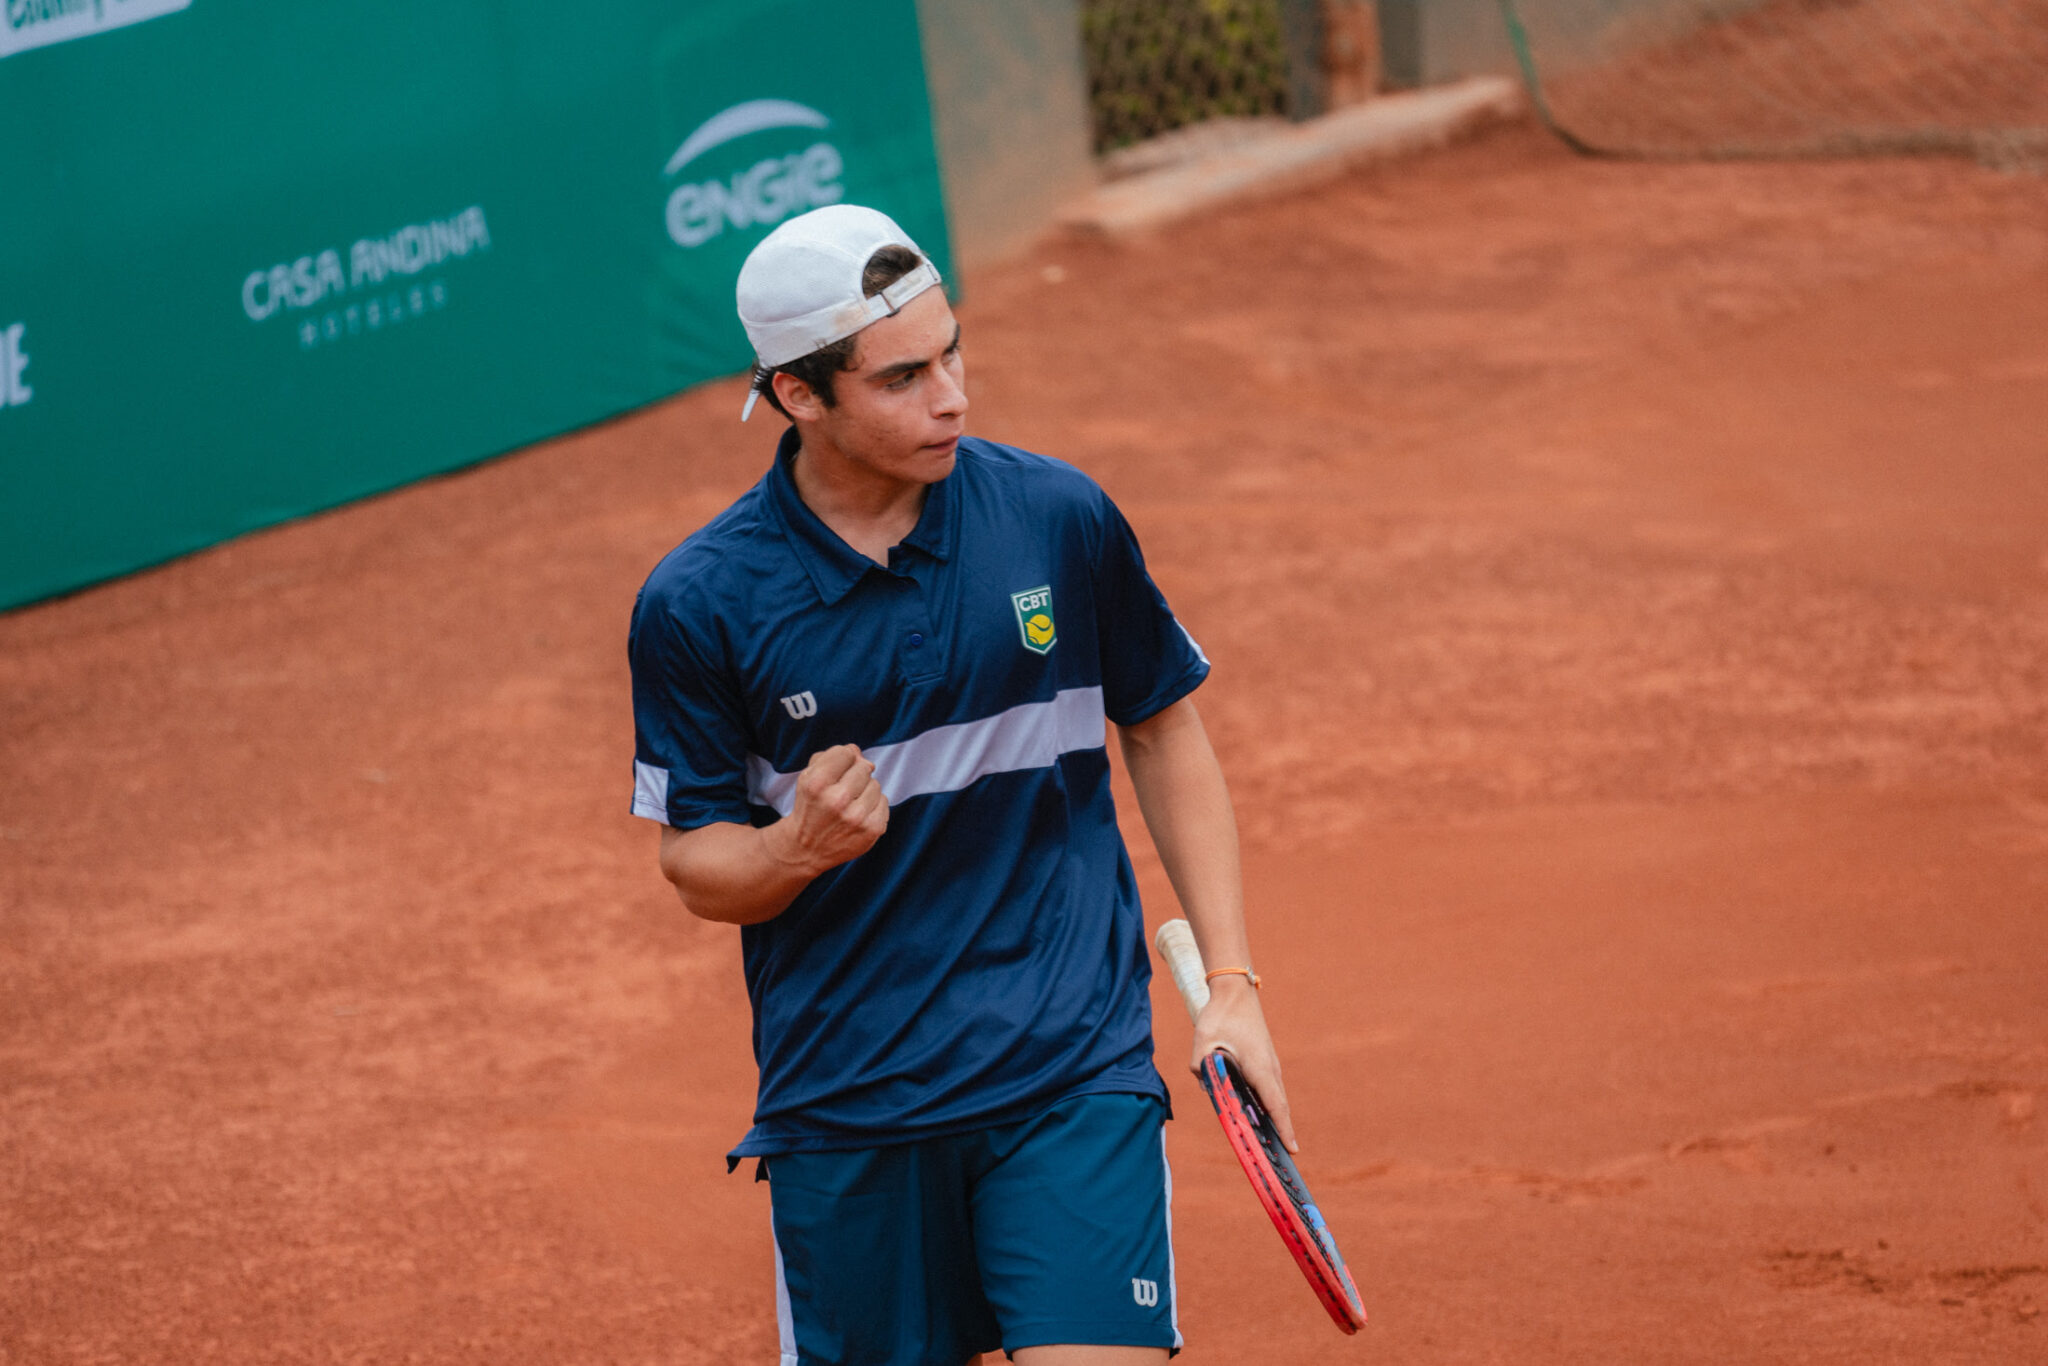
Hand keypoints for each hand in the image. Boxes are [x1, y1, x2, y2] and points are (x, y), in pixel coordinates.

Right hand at [762, 744, 888, 876]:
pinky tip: (858, 814)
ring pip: (875, 784)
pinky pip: (884, 801)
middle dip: (854, 774)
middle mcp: (836, 801)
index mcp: (816, 784)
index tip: (835, 770)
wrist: (807, 848)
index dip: (842, 759)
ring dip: (865, 790)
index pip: (846, 753)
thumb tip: (857, 752)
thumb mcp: (808, 777)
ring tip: (849, 804)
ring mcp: (856, 817)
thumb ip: (830, 756)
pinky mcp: (872, 830)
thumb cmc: (811, 806)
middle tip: (841, 790)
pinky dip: (873, 805)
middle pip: (863, 767)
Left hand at [1192, 975, 1297, 1152]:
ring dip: (1277, 1119)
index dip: (1284, 1129)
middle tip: (1284, 1161)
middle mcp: (1270, 1068)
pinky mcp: (1264, 1060)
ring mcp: (1270, 1063)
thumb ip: (1201, 1067)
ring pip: (1275, 1097)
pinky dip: (1270, 1105)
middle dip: (1283, 1132)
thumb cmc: (1220, 1015)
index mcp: (1259, 1067)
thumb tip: (1203, 1084)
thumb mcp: (1203, 1041)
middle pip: (1279, 1106)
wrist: (1234, 991)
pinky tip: (1261, 1117)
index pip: (1275, 1105)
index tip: (1293, 1151)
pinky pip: (1270, 1088)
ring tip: (1274, 1145)